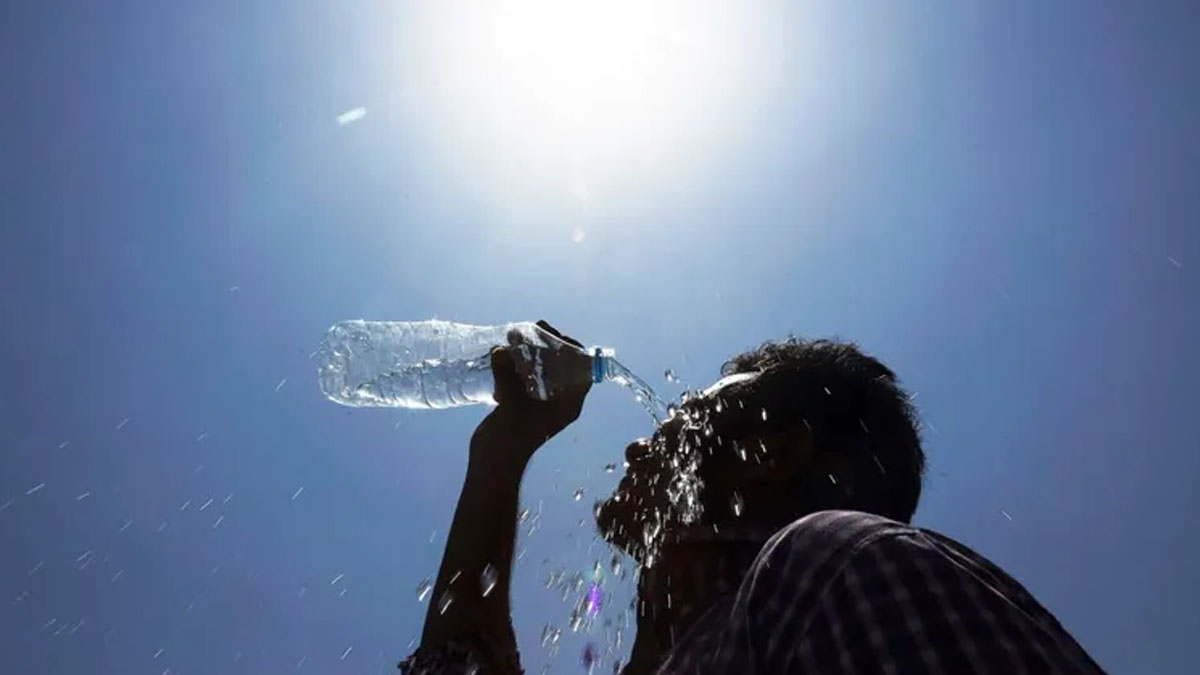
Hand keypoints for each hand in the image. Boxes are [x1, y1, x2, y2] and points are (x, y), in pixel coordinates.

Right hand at [472, 321, 592, 464]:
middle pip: (562, 364)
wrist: (493, 463)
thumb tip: (500, 350)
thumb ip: (507, 375)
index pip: (583, 369)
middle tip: (531, 329)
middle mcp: (560, 401)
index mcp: (569, 403)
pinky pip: (525, 376)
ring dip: (529, 351)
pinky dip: (516, 363)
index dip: (573, 348)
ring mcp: (541, 402)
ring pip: (542, 369)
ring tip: (513, 336)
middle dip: (547, 345)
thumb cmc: (511, 438)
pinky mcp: (523, 403)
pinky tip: (502, 353)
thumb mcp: (511, 403)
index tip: (555, 334)